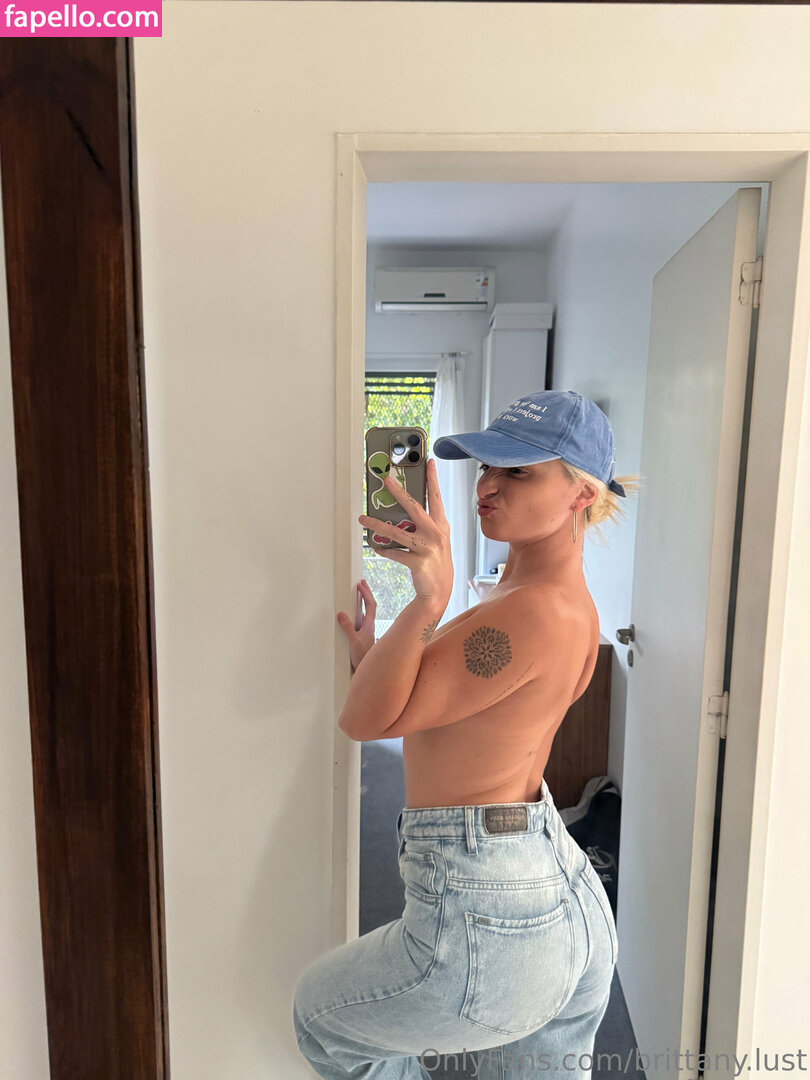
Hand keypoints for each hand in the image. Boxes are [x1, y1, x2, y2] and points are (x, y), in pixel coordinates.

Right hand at [337, 579, 376, 671]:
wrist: (368, 671)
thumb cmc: (362, 657)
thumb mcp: (353, 641)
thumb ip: (347, 627)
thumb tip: (341, 614)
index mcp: (370, 625)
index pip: (370, 605)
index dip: (366, 593)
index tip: (360, 584)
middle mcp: (370, 626)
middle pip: (370, 606)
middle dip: (366, 594)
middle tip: (361, 583)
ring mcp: (367, 632)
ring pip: (366, 613)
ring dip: (362, 603)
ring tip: (357, 595)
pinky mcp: (362, 638)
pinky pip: (361, 621)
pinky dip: (357, 614)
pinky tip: (352, 615)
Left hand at [359, 458, 452, 607]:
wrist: (440, 591)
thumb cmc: (437, 562)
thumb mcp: (437, 540)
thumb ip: (425, 525)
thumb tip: (403, 511)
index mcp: (441, 525)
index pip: (436, 498)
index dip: (432, 479)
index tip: (428, 462)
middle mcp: (435, 534)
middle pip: (414, 508)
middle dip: (398, 492)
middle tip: (385, 480)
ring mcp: (427, 548)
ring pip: (397, 532)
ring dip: (378, 525)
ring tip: (363, 519)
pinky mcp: (418, 563)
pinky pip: (395, 553)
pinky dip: (385, 550)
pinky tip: (377, 548)